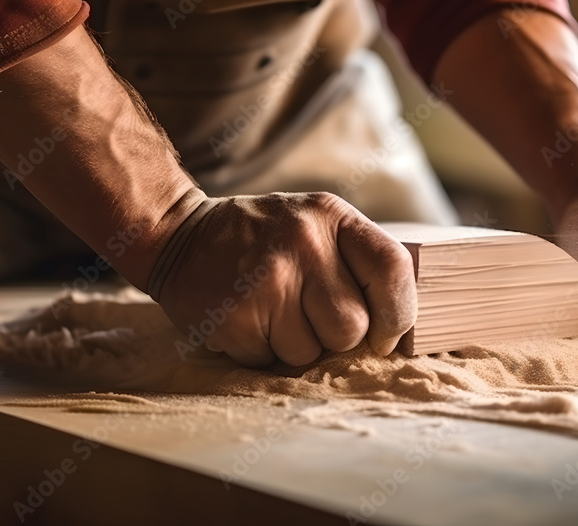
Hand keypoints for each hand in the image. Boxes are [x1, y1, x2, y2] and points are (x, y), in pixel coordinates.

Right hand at [154, 192, 416, 365]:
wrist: (177, 237)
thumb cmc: (262, 239)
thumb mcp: (314, 224)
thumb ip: (358, 261)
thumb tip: (400, 328)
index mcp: (330, 216)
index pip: (392, 269)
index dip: (398, 314)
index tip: (386, 335)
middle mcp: (302, 243)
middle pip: (353, 327)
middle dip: (334, 336)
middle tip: (304, 313)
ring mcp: (266, 280)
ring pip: (311, 352)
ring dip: (294, 345)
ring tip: (269, 311)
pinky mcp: (235, 316)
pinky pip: (271, 361)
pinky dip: (261, 351)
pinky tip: (245, 320)